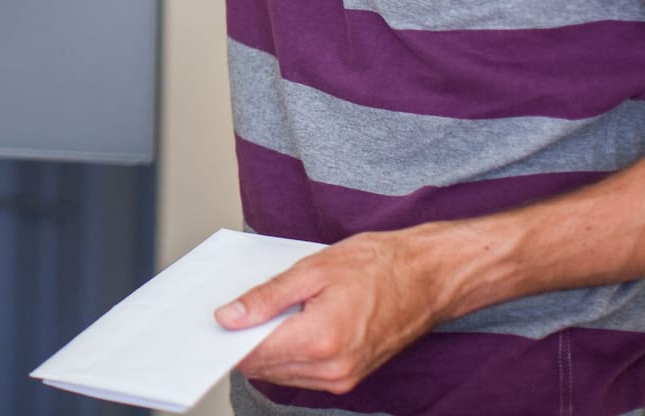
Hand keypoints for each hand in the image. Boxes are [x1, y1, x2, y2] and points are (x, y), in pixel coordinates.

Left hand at [219, 228, 460, 394]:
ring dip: (268, 347)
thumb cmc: (379, 265)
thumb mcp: (313, 270)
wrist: (427, 276)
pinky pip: (303, 373)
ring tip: (272, 310)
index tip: (217, 319)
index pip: (254, 353)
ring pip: (282, 373)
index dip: (230, 338)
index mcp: (321, 340)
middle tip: (239, 308)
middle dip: (247, 340)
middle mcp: (333, 369)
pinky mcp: (350, 377)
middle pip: (265, 366)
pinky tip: (292, 323)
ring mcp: (343, 378)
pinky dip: (289, 353)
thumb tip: (229, 317)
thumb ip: (267, 297)